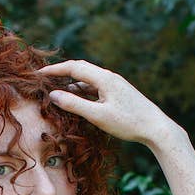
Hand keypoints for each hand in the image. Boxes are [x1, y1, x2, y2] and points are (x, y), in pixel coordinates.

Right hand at [39, 59, 176, 148]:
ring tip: (56, 92)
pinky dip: (83, 92)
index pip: (74, 67)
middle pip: (80, 69)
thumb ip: (75, 105)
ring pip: (88, 80)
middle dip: (61, 73)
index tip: (38, 74)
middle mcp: (109, 77)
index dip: (54, 70)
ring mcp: (115, 85)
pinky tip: (77, 101)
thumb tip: (54, 95)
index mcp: (104, 78)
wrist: (156, 128)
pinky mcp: (118, 93)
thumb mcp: (98, 116)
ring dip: (72, 84)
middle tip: (44, 79)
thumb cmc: (128, 123)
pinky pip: (96, 88)